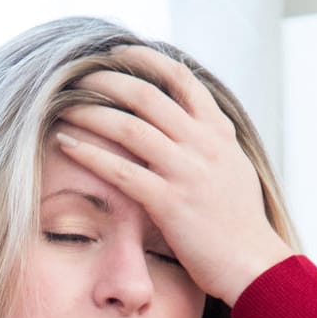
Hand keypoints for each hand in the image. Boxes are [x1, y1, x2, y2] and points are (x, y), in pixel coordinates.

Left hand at [55, 46, 292, 305]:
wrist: (253, 263)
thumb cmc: (239, 223)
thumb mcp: (232, 168)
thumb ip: (210, 142)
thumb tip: (189, 123)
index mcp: (218, 131)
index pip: (181, 79)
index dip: (146, 61)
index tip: (117, 54)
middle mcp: (203, 144)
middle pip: (147, 96)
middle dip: (107, 82)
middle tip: (78, 77)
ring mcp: (186, 171)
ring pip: (129, 127)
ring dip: (90, 113)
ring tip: (63, 106)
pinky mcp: (169, 202)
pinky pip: (121, 170)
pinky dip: (89, 153)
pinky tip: (66, 144)